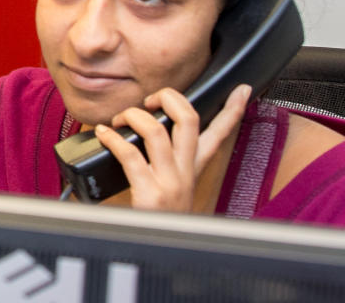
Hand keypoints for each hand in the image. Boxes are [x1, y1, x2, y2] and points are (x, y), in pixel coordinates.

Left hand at [93, 84, 250, 212]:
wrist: (157, 254)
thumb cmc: (158, 218)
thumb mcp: (172, 189)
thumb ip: (165, 163)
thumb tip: (143, 136)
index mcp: (194, 170)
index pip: (219, 135)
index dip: (232, 110)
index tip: (242, 89)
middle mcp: (186, 173)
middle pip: (190, 119)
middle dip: (169, 97)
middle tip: (151, 98)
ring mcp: (170, 183)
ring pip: (157, 130)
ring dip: (133, 116)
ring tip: (118, 119)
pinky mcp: (151, 194)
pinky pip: (130, 154)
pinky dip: (112, 138)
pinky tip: (103, 135)